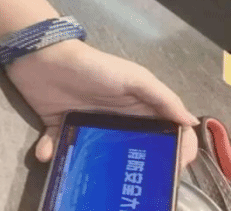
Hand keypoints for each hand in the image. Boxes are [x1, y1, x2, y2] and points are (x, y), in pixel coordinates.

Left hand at [6, 40, 198, 169]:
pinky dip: (50, 152)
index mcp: (134, 109)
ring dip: (86, 166)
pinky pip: (57, 147)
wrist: (43, 55)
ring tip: (82, 174)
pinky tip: (45, 153)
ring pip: (91, 155)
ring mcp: (84, 124)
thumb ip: (161, 97)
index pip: (160, 133)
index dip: (169, 151)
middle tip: (126, 180)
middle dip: (128, 168)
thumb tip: (191, 122)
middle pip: (127, 151)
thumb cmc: (92, 66)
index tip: (170, 169)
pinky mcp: (57, 126)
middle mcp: (112, 120)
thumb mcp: (132, 77)